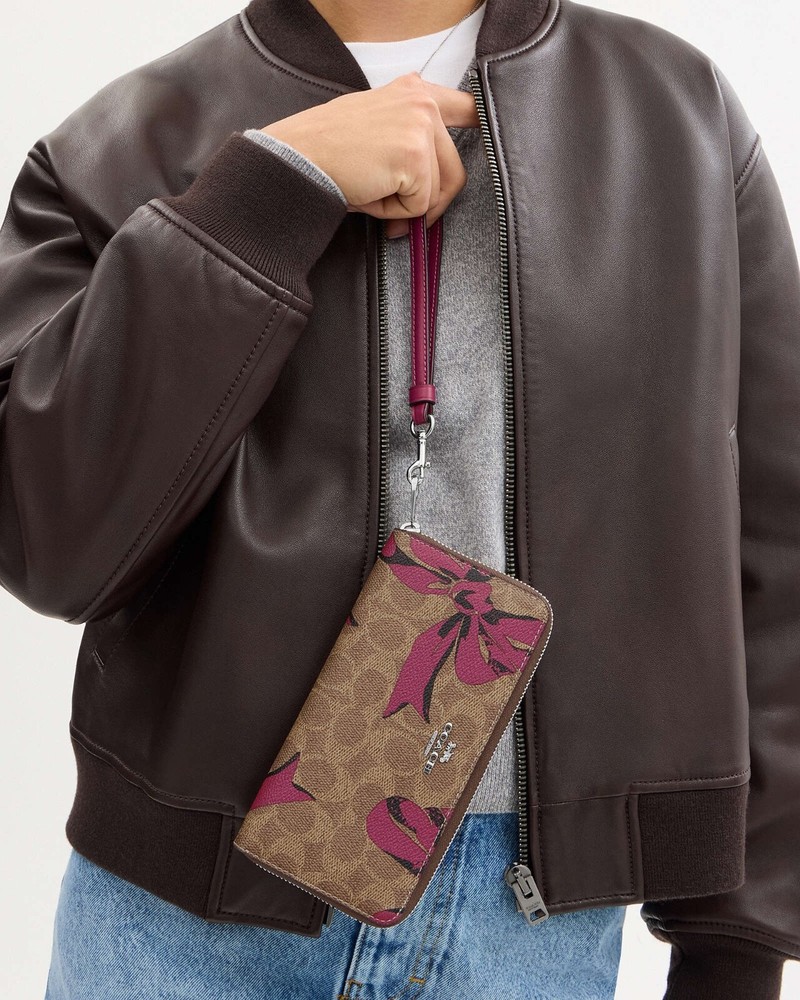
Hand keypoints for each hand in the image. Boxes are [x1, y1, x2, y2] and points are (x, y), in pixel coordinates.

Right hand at [257, 71, 478, 236]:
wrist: (296, 157)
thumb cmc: (329, 152)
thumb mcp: (378, 134)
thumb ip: (412, 152)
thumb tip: (431, 204)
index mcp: (414, 91)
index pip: (466, 109)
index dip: (481, 131)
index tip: (486, 142)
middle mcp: (423, 101)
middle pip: (455, 170)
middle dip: (430, 202)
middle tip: (399, 215)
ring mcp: (420, 127)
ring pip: (436, 192)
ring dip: (404, 206)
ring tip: (371, 190)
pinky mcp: (414, 156)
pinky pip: (419, 206)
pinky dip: (393, 211)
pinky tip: (369, 193)